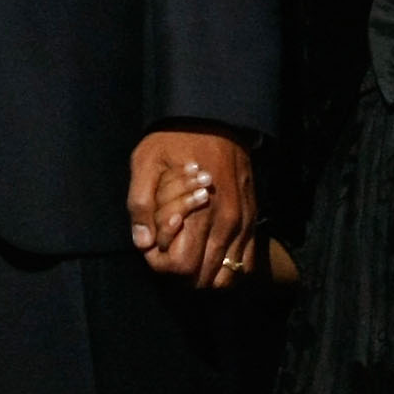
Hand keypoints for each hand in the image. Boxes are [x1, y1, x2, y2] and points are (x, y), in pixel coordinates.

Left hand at [129, 130, 258, 287]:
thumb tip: (142, 242)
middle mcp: (226, 224)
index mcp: (200, 213)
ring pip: (228, 276)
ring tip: (189, 255)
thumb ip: (141, 204)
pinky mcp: (252, 218)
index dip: (162, 266)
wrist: (215, 116)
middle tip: (168, 252)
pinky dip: (228, 268)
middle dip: (181, 274)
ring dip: (206, 275)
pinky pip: (246, 261)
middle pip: (204, 278)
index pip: (182, 267)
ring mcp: (243, 223)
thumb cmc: (175, 139)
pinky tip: (211, 255)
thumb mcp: (146, 163)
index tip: (152, 248)